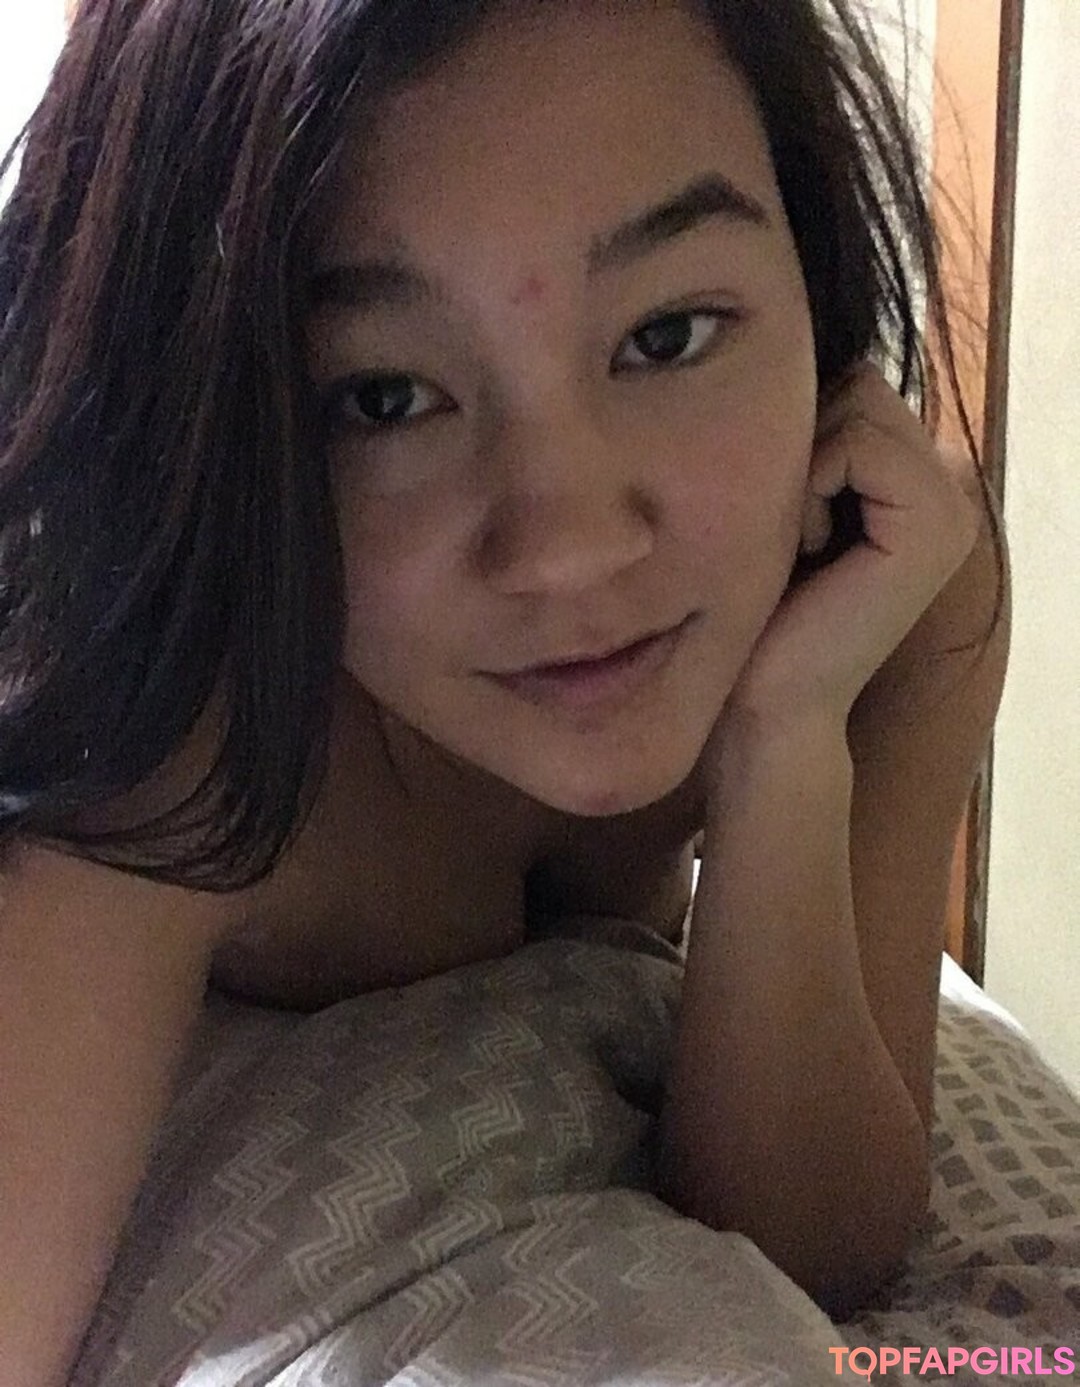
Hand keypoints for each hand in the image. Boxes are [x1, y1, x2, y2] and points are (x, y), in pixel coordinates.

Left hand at [720, 361, 981, 730]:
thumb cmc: (754, 607)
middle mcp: (945, 487)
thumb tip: (784, 345)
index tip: (778, 508)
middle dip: (803, 437)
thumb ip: (809, 435)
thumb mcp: (777, 503)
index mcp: (913, 480)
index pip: (853, 380)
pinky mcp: (934, 526)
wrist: (764, 702)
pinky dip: (811, 484)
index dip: (797, 424)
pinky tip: (810, 547)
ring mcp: (949, 507)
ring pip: (857, 400)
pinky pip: (855, 442)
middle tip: (789, 524)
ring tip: (800, 538)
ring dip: (803, 462)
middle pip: (858, 379)